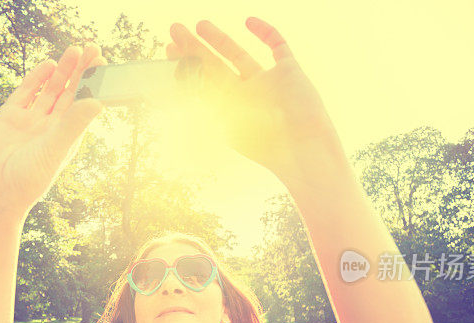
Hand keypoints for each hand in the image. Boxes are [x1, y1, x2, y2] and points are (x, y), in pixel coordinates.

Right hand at [0, 44, 106, 218]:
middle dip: (81, 70)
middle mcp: (51, 124)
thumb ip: (73, 124)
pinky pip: (27, 92)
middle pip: (70, 91)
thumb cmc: (30, 178)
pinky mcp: (10, 115)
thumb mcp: (55, 149)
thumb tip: (97, 102)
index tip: (104, 63)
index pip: (84, 103)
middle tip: (92, 47)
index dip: (94, 84)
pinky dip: (38, 78)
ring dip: (63, 70)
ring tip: (74, 50)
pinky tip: (50, 65)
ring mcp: (31, 118)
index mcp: (67, 134)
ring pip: (50, 88)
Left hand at [167, 17, 344, 185]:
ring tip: (200, 24)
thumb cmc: (266, 146)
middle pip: (215, 67)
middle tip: (175, 30)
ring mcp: (267, 82)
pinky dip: (266, 32)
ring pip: (239, 54)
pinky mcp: (289, 72)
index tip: (170, 51)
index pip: (202, 85)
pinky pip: (278, 46)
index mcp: (229, 112)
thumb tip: (172, 96)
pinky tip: (249, 21)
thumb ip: (204, 110)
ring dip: (219, 39)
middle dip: (194, 49)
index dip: (186, 66)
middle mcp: (246, 96)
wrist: (304, 149)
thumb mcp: (226, 127)